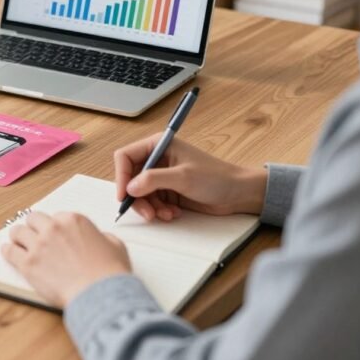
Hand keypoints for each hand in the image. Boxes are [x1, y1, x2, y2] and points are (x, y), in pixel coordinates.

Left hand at [3, 212, 129, 307]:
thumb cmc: (109, 273)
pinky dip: (8, 251)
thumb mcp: (115, 245)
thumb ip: (101, 237)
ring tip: (16, 241)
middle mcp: (53, 228)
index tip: (51, 233)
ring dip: (17, 236)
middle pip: (33, 219)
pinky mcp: (28, 264)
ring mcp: (38, 245)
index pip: (55, 217)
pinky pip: (10, 251)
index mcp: (73, 220)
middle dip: (33, 226)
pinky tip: (8, 251)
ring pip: (17, 232)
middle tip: (32, 234)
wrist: (100, 294)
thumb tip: (96, 239)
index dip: (53, 226)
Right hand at [114, 134, 267, 221]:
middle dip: (137, 198)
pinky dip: (158, 210)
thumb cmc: (216, 177)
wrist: (238, 193)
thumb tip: (130, 187)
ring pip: (139, 194)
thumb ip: (154, 180)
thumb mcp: (183, 177)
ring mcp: (161, 176)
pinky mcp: (167, 191)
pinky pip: (151, 202)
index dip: (121, 176)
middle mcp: (156, 159)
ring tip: (165, 214)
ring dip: (149, 207)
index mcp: (158, 145)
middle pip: (130, 179)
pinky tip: (173, 213)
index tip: (124, 195)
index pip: (126, 157)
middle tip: (147, 213)